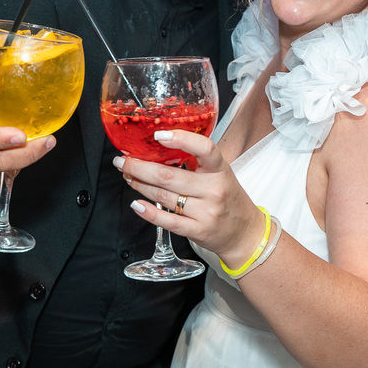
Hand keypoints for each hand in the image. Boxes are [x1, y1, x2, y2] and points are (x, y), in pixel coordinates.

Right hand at [0, 79, 56, 191]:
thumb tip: (4, 64)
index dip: (0, 139)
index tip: (21, 136)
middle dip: (27, 153)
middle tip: (48, 142)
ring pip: (3, 171)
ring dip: (26, 159)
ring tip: (44, 145)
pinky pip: (3, 177)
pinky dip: (16, 166)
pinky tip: (22, 154)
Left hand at [115, 129, 267, 265]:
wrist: (244, 232)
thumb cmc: (228, 198)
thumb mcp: (220, 174)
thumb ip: (196, 161)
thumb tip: (160, 148)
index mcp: (220, 170)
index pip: (205, 148)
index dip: (180, 139)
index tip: (158, 135)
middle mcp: (213, 189)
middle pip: (169, 176)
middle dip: (139, 167)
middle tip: (122, 161)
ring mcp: (206, 212)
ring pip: (164, 196)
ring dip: (139, 185)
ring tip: (128, 177)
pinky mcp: (197, 230)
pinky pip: (168, 221)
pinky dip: (149, 212)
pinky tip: (136, 204)